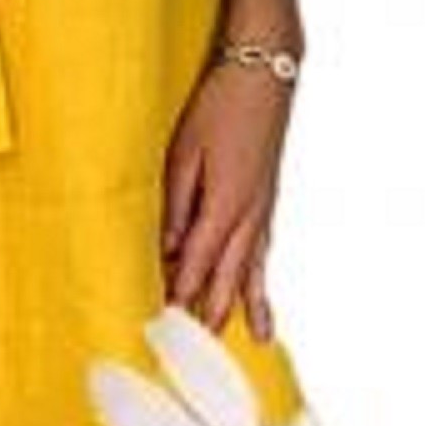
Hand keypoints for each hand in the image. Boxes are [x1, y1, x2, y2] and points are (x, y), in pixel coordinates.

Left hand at [161, 59, 291, 338]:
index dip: (178, 297)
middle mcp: (249, 217)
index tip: (159, 325)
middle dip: (207, 315)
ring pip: (249, 274)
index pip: (196, 265)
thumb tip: (168, 249)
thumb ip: (175, 203)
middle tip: (190, 353)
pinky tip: (262, 309)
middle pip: (225, 279)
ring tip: (239, 346)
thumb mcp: (185, 150)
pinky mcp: (267, 203)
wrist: (266, 72)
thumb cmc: (220, 104)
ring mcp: (262, 211)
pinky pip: (263, 256)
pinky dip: (260, 286)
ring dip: (238, 309)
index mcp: (224, 205)